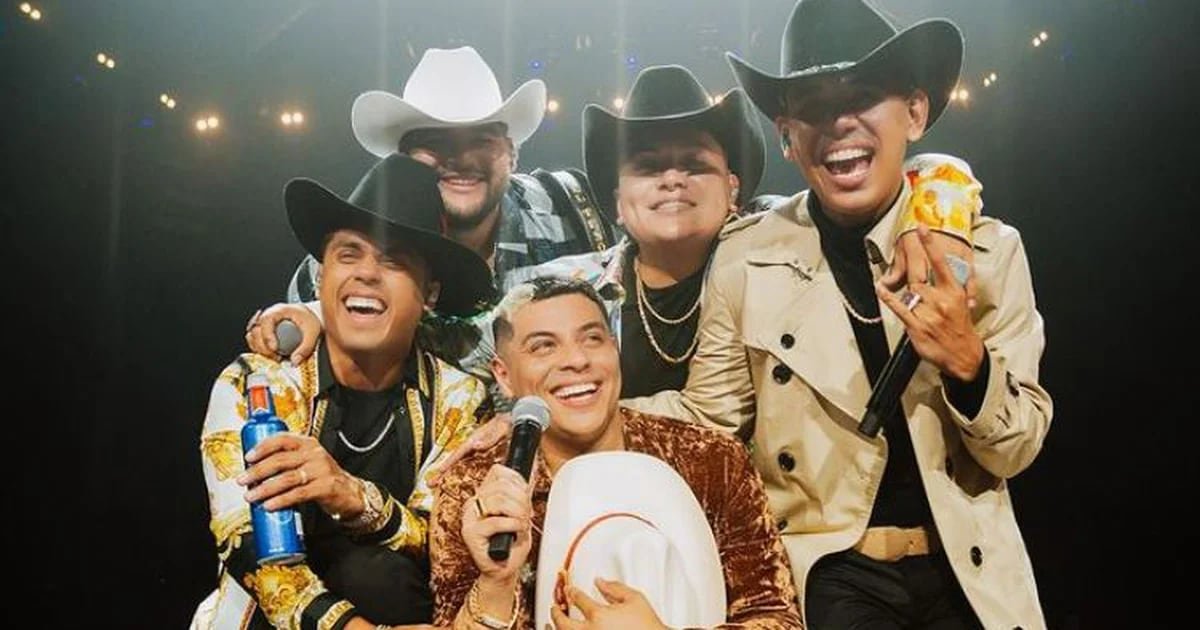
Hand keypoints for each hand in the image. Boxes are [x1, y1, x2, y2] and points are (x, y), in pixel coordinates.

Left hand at [238, 434, 364, 517]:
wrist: (349, 492)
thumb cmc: (322, 477)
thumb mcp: (307, 462)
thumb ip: (286, 461)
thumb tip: (254, 471)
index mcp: (308, 444)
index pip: (282, 439)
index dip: (262, 447)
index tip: (248, 457)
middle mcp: (314, 454)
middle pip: (280, 460)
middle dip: (257, 471)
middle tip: (242, 480)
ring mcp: (321, 470)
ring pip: (287, 478)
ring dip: (265, 488)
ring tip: (251, 496)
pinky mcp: (325, 487)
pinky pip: (298, 494)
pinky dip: (281, 500)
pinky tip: (269, 505)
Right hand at [245, 302, 321, 362]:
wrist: (310, 317)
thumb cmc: (310, 319)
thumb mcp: (313, 332)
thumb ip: (306, 347)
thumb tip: (295, 361)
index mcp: (280, 310)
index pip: (266, 320)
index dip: (267, 335)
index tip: (274, 348)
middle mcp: (269, 315)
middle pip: (255, 329)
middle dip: (263, 346)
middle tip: (275, 356)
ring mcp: (264, 323)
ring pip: (251, 336)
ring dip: (259, 349)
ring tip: (274, 356)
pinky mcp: (263, 331)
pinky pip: (254, 341)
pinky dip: (259, 349)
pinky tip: (270, 355)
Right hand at [428, 413, 511, 486]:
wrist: (516, 418)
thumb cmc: (508, 421)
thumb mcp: (501, 428)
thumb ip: (489, 438)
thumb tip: (475, 445)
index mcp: (475, 438)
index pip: (458, 452)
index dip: (448, 463)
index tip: (438, 472)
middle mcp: (473, 444)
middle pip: (455, 460)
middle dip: (442, 471)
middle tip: (430, 483)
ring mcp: (476, 448)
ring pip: (459, 462)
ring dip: (448, 473)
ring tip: (438, 483)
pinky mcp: (482, 453)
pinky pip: (468, 463)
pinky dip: (459, 471)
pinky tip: (456, 480)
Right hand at [462, 464, 532, 585]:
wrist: (504, 569)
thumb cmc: (512, 544)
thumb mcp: (520, 514)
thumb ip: (521, 496)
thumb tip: (530, 478)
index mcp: (483, 495)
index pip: (498, 472)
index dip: (518, 481)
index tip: (527, 495)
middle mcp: (473, 503)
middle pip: (500, 485)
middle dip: (521, 499)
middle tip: (527, 514)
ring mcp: (469, 518)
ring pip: (498, 501)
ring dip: (518, 512)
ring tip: (523, 523)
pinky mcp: (470, 533)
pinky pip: (495, 521)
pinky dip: (513, 524)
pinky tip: (517, 530)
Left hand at [549, 578, 667, 629]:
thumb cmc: (648, 627)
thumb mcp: (635, 600)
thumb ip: (615, 588)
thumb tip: (600, 582)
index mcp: (599, 615)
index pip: (579, 599)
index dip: (572, 592)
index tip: (570, 590)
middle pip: (562, 621)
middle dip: (556, 612)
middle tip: (555, 607)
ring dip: (553, 627)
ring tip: (550, 623)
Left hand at [876, 226, 984, 381]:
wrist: (963, 356)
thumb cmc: (961, 328)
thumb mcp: (963, 302)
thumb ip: (954, 284)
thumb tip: (949, 268)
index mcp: (953, 291)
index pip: (940, 262)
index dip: (930, 244)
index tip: (922, 228)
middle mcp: (941, 300)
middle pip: (918, 277)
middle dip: (911, 270)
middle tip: (907, 259)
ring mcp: (928, 314)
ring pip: (909, 292)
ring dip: (903, 289)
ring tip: (903, 290)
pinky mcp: (917, 327)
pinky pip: (899, 308)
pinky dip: (889, 298)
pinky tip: (881, 289)